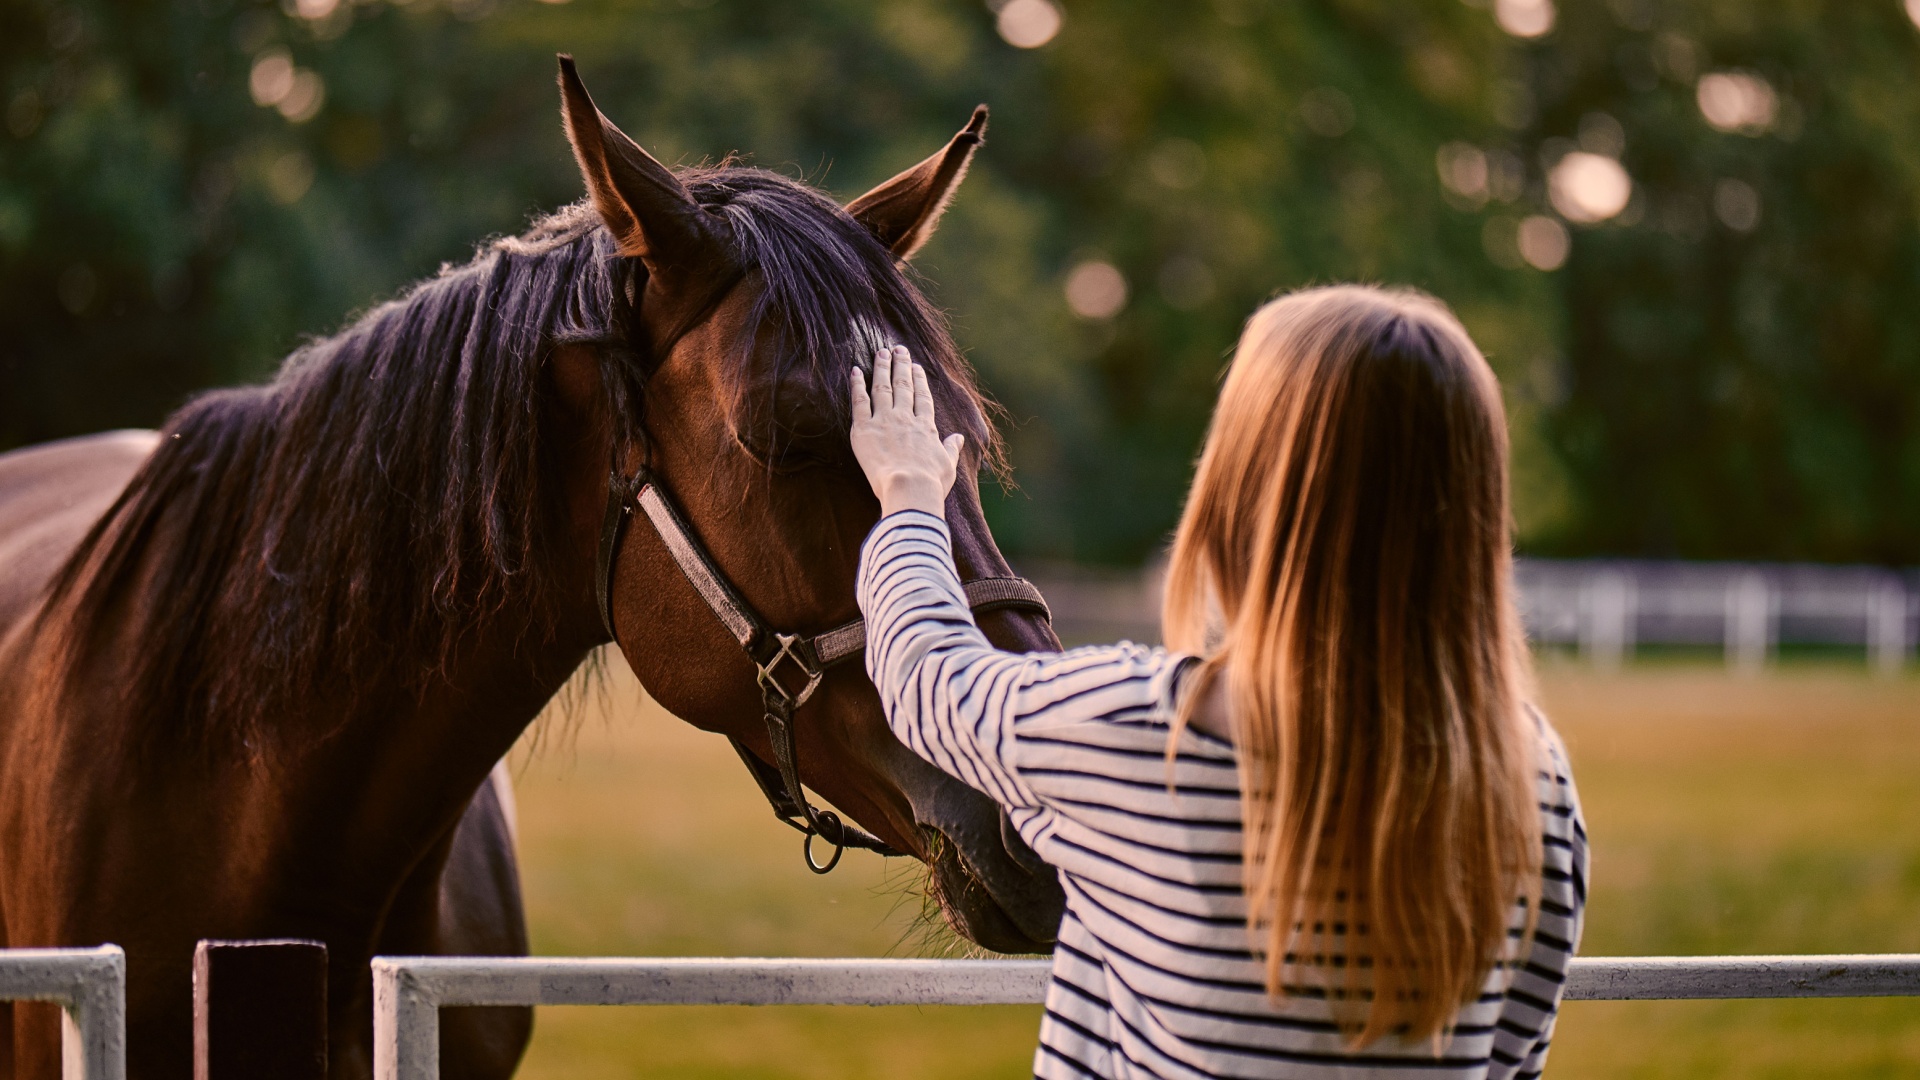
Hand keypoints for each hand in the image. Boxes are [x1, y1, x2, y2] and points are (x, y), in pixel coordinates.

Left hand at [849, 344, 964, 518]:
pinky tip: (855, 370)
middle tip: (898, 349)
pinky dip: (857, 385)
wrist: (909, 487)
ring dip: (882, 367)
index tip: (917, 367)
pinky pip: (859, 401)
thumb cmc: (930, 482)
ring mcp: (884, 420)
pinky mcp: (864, 428)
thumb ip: (951, 449)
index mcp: (926, 427)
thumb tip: (959, 438)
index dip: (919, 380)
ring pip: (882, 387)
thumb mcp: (948, 465)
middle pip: (903, 386)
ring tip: (881, 352)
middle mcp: (905, 418)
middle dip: (901, 365)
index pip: (922, 397)